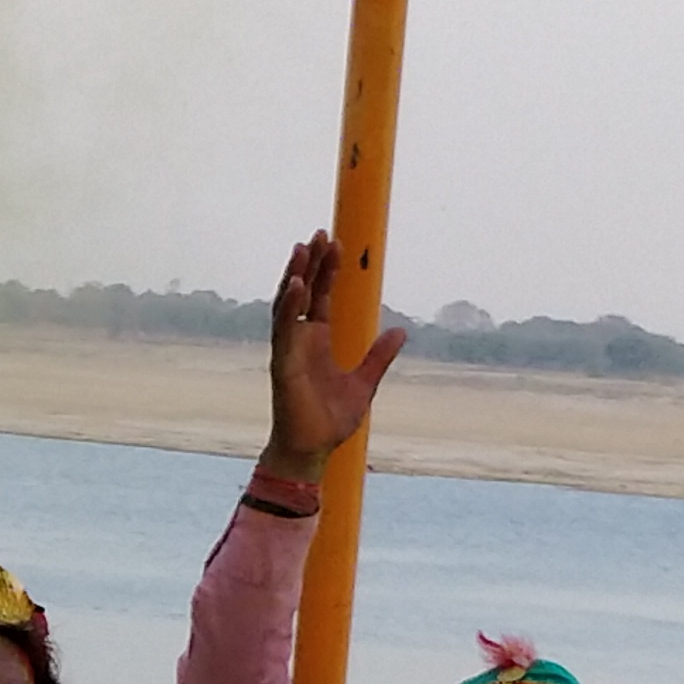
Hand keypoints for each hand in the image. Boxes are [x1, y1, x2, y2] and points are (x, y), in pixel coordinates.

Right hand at [261, 225, 403, 476]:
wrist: (311, 451)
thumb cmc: (329, 421)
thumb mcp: (365, 383)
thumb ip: (379, 356)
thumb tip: (400, 330)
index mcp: (316, 340)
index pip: (321, 295)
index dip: (327, 269)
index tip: (336, 243)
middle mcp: (299, 339)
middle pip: (304, 291)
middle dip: (311, 262)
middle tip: (320, 233)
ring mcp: (288, 349)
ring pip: (288, 303)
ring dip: (294, 275)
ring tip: (303, 248)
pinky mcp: (282, 364)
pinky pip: (284, 329)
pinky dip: (289, 306)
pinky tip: (296, 285)